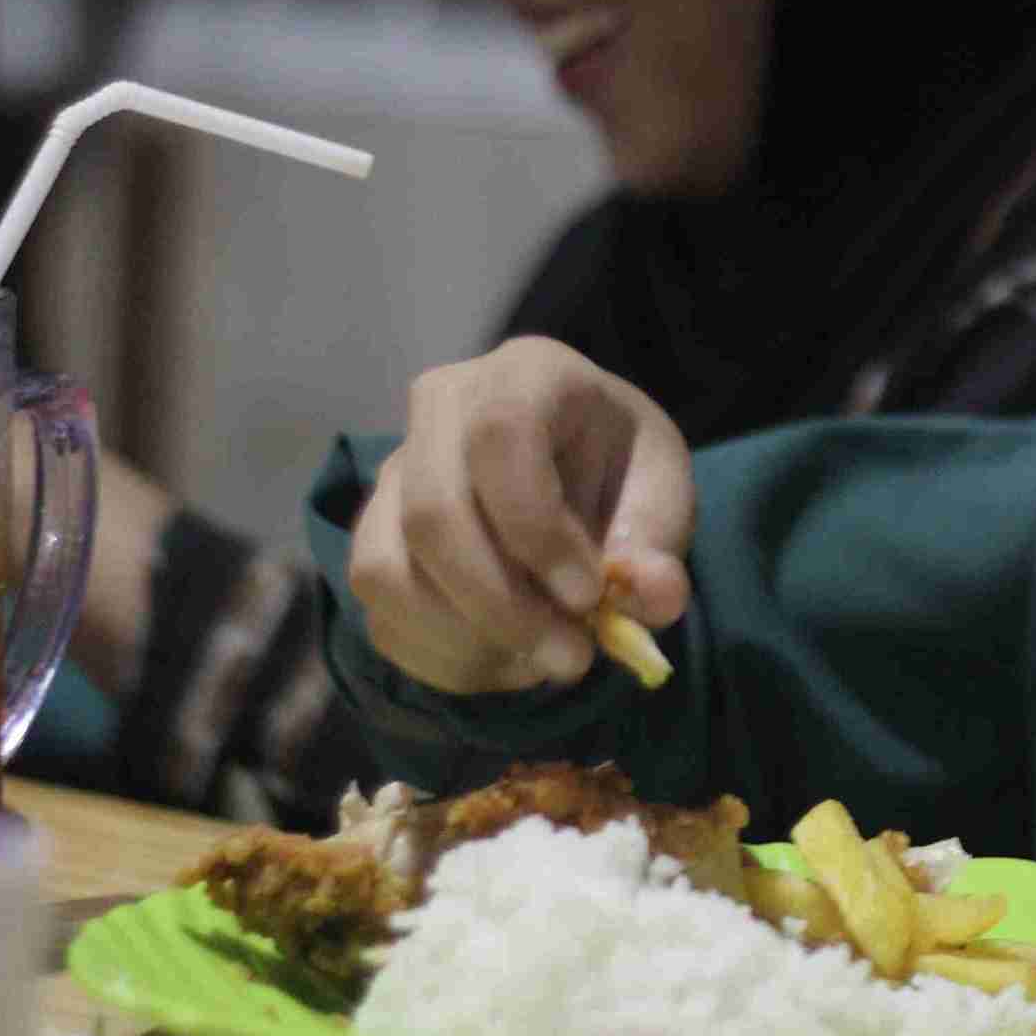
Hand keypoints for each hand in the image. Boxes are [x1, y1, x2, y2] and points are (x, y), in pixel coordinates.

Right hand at [349, 337, 693, 693]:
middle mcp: (441, 409)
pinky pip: (380, 612)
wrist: (578, 473)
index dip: (536, 529)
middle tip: (573, 658)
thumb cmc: (621, 472)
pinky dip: (444, 657)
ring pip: (387, 569)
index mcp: (527, 374)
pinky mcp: (373, 535)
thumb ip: (658, 546)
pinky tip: (507, 659)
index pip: (500, 436)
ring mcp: (394, 473)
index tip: (590, 595)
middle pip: (432, 514)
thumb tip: (654, 599)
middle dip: (502, 606)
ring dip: (468, 639)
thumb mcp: (662, 496)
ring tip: (543, 661)